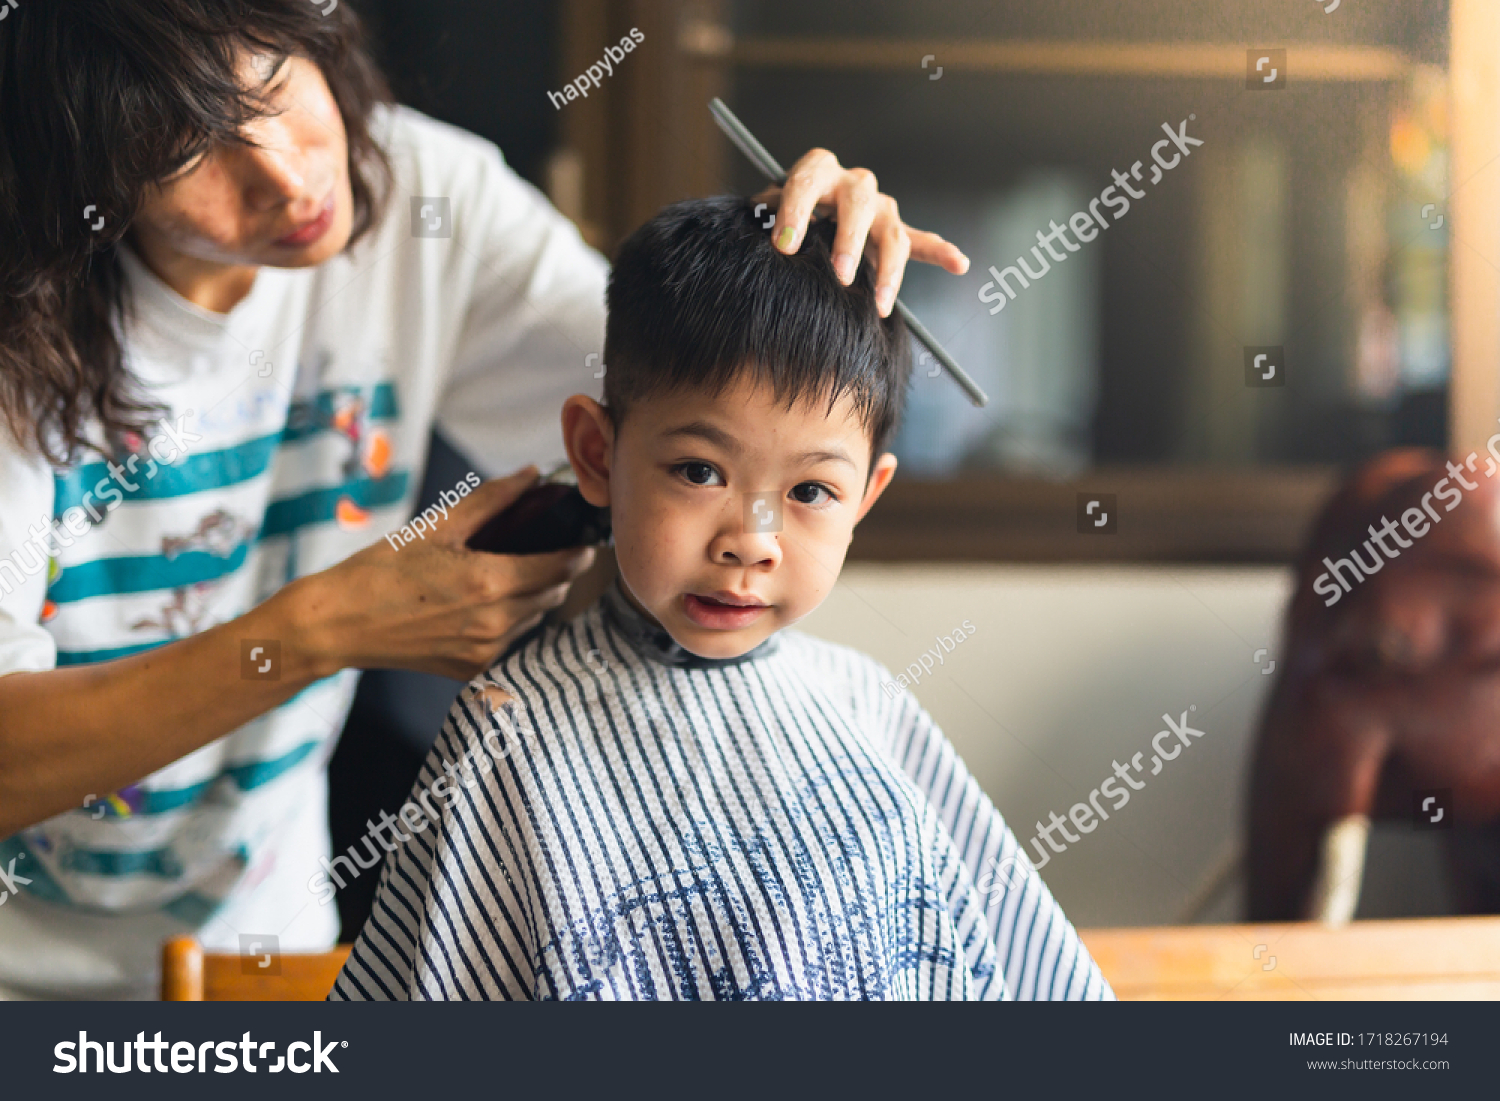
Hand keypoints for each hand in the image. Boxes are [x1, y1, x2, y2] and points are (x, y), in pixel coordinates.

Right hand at [283, 466, 595, 679]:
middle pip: (553, 595)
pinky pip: (509, 641)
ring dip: (535, 598)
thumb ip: (492, 500)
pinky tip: (487, 603)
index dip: (580, 552)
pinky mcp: (470, 670)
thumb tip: (530, 475)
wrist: (338, 624)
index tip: (587, 540)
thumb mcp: (438, 525)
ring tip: (514, 573)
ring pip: (534, 620)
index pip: (562, 568)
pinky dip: (510, 620)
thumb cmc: (381, 569)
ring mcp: (484, 651)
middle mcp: (495, 623)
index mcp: (490, 583)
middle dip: (559, 572)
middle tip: (551, 550)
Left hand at [758, 151, 969, 316]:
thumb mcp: (764, 210)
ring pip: (891, 233)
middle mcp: (853, 185)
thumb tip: (760, 237)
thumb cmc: (779, 214)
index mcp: (818, 171)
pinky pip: (921, 241)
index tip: (784, 245)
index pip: (808, 182)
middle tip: (841, 274)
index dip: (796, 211)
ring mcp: (879, 209)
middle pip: (859, 203)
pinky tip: (959, 264)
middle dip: (850, 240)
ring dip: (890, 269)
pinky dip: (940, 252)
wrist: (801, 214)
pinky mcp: (894, 232)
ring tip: (882, 303)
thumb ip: (761, 216)